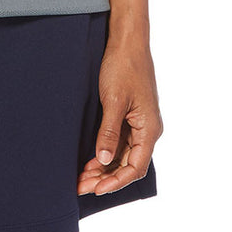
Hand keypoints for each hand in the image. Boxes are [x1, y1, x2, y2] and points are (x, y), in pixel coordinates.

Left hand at [77, 36, 162, 195]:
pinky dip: (105, 151)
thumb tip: (105, 159)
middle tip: (81, 186)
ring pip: (123, 154)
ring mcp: (139, 123)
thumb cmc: (123, 67)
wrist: (127, 42)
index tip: (96, 189)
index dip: (116, 181)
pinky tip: (90, 159)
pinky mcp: (130, 116)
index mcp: (149, 129)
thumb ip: (109, 131)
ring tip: (82, 177)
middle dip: (106, 177)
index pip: (135, 167)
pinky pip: (120, 141)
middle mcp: (147, 130)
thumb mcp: (114, 100)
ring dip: (104, 166)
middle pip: (128, 164)